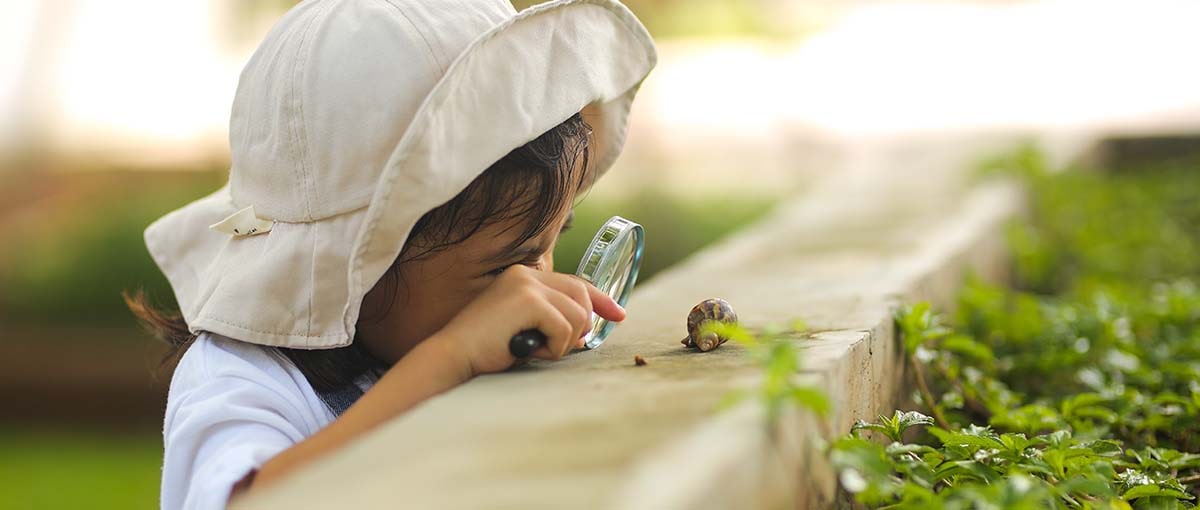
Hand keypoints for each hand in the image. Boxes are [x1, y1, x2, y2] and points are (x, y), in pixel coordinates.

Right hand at [433, 264, 626, 376]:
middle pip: (581, 295)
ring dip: (562, 342)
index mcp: (523, 276)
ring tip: (534, 349)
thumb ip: (551, 318)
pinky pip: (564, 328)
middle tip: (560, 346)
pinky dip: (553, 347)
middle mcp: (526, 274)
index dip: (601, 299)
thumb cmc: (487, 350)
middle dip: (581, 326)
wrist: (454, 356)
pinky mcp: (528, 300)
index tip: (619, 315)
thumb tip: (589, 326)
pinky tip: (528, 350)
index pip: (574, 282)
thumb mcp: (524, 327)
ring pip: (577, 315)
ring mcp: (526, 285)